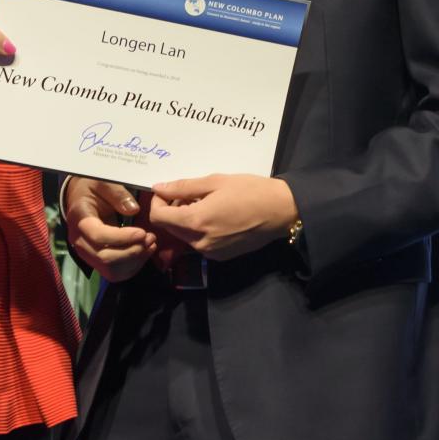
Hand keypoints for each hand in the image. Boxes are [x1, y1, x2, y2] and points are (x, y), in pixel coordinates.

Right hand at [64, 177, 155, 282]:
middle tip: (150, 238)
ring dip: (134, 261)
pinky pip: (114, 273)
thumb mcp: (103, 183)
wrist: (80, 198)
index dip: (122, 238)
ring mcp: (87, 254)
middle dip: (132, 252)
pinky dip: (132, 267)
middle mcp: (79, 241)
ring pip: (111, 270)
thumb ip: (118, 194)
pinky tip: (145, 252)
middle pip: (105, 258)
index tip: (143, 232)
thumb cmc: (92, 189)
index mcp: (80, 219)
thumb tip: (133, 210)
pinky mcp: (96, 261)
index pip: (98, 236)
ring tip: (150, 245)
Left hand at [148, 174, 297, 260]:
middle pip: (170, 227)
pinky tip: (215, 216)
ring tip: (205, 203)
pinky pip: (199, 243)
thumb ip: (183, 187)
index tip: (168, 191)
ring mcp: (210, 253)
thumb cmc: (249, 190)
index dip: (157, 202)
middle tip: (189, 194)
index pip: (158, 217)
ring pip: (184, 236)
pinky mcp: (221, 257)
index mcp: (195, 222)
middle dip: (172, 210)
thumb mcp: (215, 182)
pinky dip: (199, 229)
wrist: (281, 210)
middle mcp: (199, 242)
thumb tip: (158, 187)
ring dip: (186, 220)